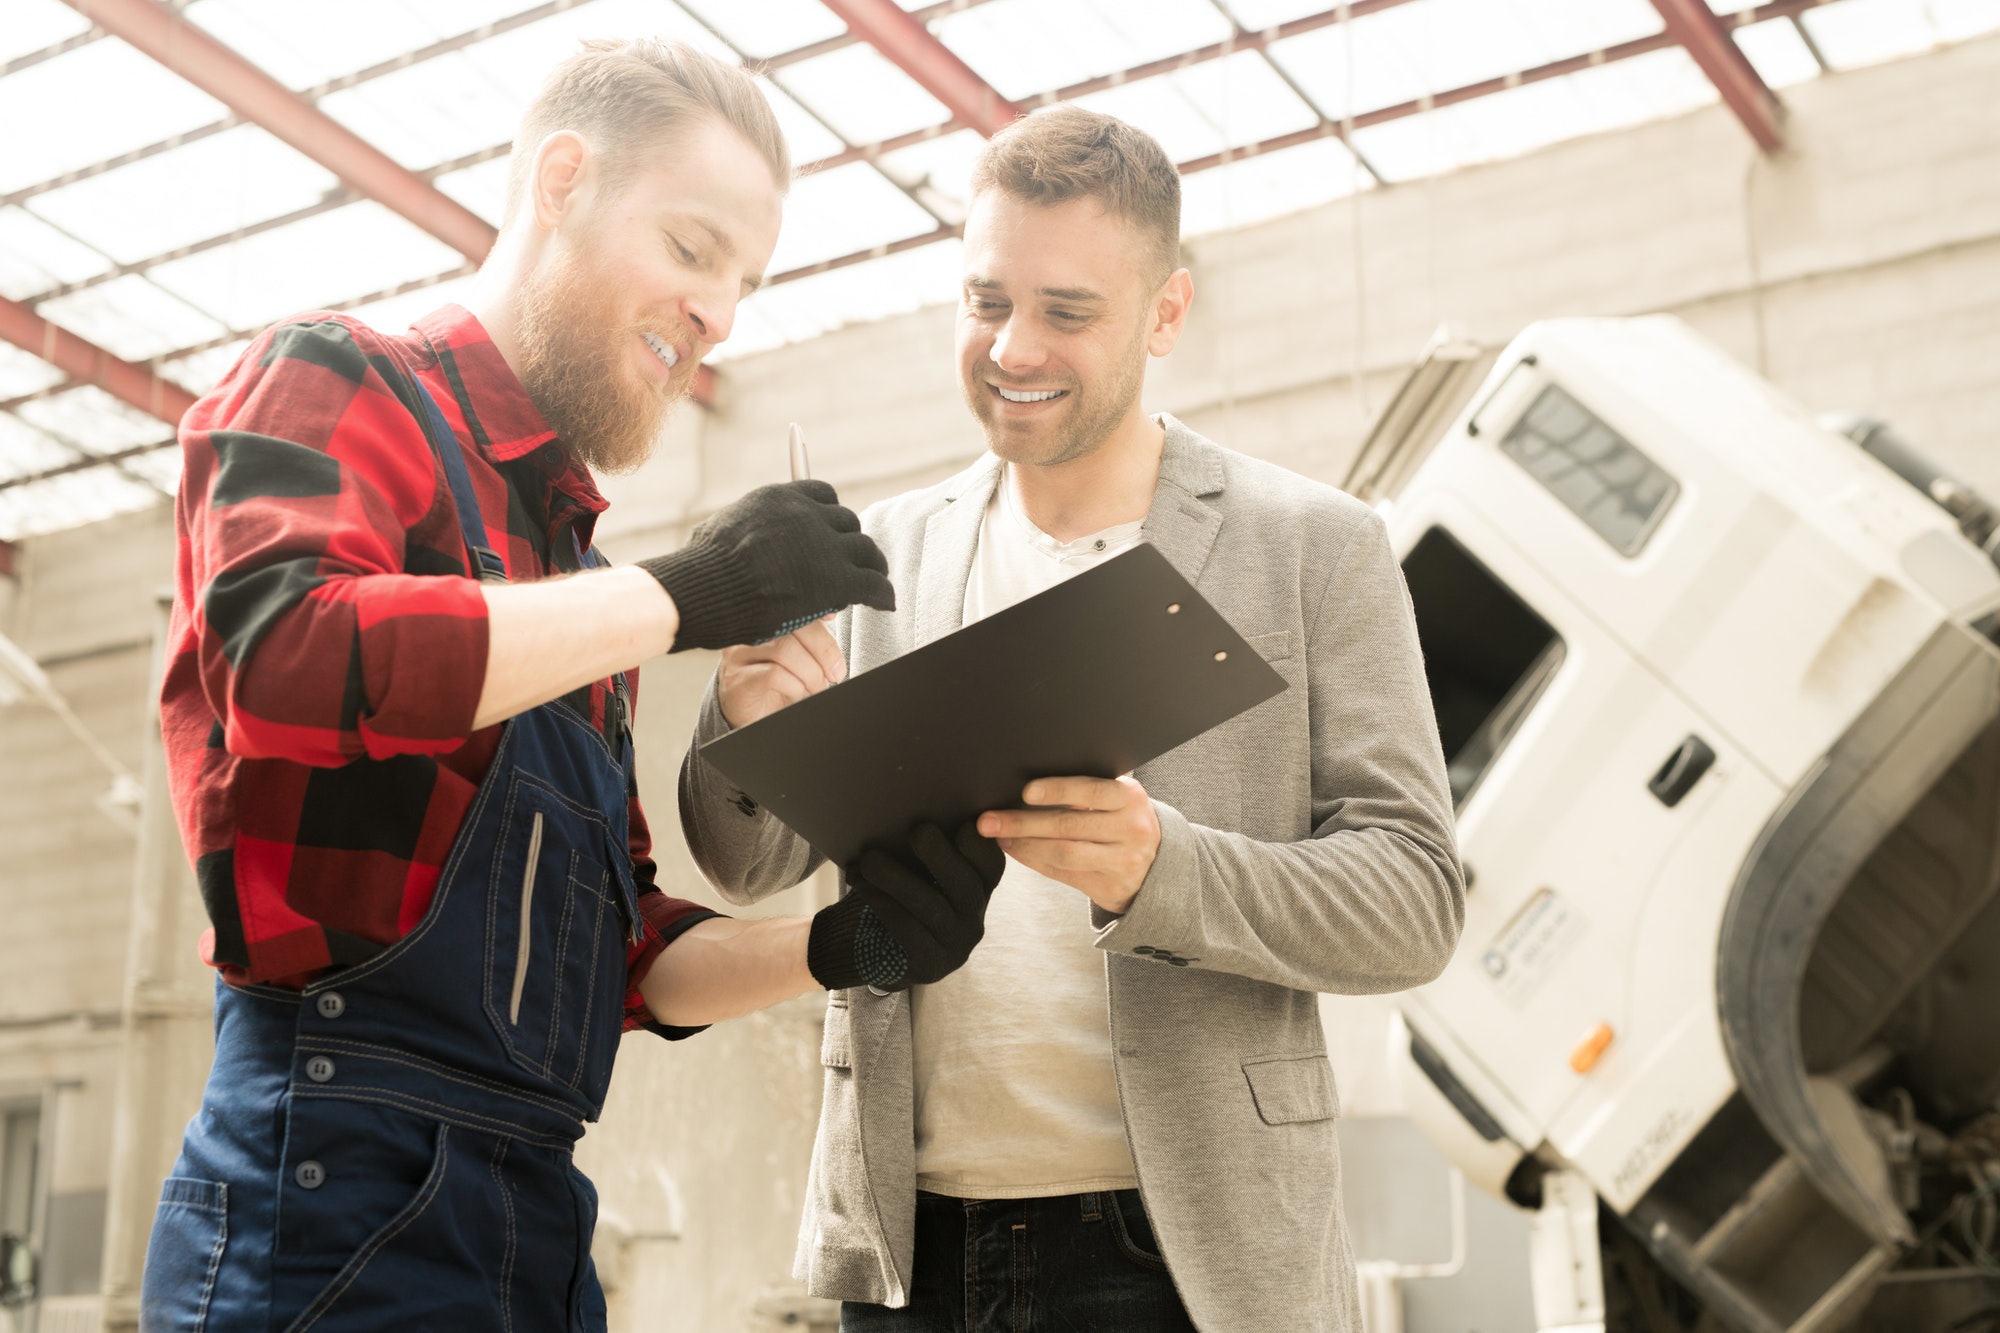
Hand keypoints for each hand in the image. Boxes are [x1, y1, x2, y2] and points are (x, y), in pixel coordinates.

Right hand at [638, 480, 894, 651]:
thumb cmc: (700, 569)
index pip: (823, 495)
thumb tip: (761, 543)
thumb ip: (749, 531)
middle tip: (855, 564)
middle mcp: (806, 514)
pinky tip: (885, 605)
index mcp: (779, 498)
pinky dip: (883, 595)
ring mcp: (824, 544)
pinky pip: (873, 584)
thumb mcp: (722, 531)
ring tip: (876, 582)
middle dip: (850, 545)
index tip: (833, 533)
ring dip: (872, 567)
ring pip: (866, 551)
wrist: (702, 588)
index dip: (831, 518)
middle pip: (847, 523)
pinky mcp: (836, 578)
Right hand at [717, 618, 844, 727]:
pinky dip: (795, 686)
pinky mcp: (738, 682)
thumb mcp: (799, 657)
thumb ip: (810, 636)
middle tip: (834, 673)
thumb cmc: (778, 685)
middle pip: (790, 626)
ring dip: (811, 673)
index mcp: (762, 621)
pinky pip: (774, 674)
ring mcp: (739, 657)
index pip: (792, 607)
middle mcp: (747, 634)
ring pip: (784, 650)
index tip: (833, 620)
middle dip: (823, 650)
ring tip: (815, 687)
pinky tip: (797, 693)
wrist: (754, 717)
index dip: (816, 613)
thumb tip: (831, 614)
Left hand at [806, 822, 1004, 991]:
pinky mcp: (929, 964)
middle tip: (916, 831)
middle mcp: (974, 920)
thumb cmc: (894, 894)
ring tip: (868, 859)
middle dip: (940, 853)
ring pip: (930, 906)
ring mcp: (954, 947)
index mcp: (977, 890)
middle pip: (965, 883)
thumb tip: (914, 802)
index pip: (992, 865)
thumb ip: (926, 847)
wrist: (866, 946)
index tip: (964, 823)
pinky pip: (906, 929)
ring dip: (896, 877)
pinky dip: (881, 902)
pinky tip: (861, 884)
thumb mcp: (915, 869)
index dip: (981, 844)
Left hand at [978, 776, 1160, 915]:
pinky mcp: (1109, 886)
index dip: (1057, 790)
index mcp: (1129, 797)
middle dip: (1023, 822)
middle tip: (989, 820)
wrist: (1159, 865)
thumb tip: (1026, 787)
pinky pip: (1062, 873)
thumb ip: (1086, 792)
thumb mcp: (1117, 800)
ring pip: (1063, 853)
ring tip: (998, 837)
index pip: (1090, 791)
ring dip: (1024, 845)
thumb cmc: (1123, 821)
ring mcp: (1122, 860)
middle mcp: (1130, 828)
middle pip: (1069, 825)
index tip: (1025, 792)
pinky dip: (1034, 861)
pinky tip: (1015, 851)